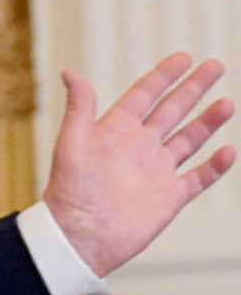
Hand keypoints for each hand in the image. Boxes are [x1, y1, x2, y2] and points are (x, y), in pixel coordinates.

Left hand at [43, 53, 235, 276]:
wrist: (80, 237)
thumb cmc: (69, 191)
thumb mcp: (72, 143)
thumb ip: (80, 107)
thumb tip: (69, 71)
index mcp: (115, 131)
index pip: (144, 95)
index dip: (163, 76)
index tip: (184, 57)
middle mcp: (138, 147)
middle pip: (171, 111)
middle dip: (193, 89)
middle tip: (216, 66)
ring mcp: (155, 172)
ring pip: (188, 140)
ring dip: (208, 121)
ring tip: (227, 102)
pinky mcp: (169, 197)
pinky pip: (198, 178)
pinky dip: (214, 165)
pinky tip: (228, 150)